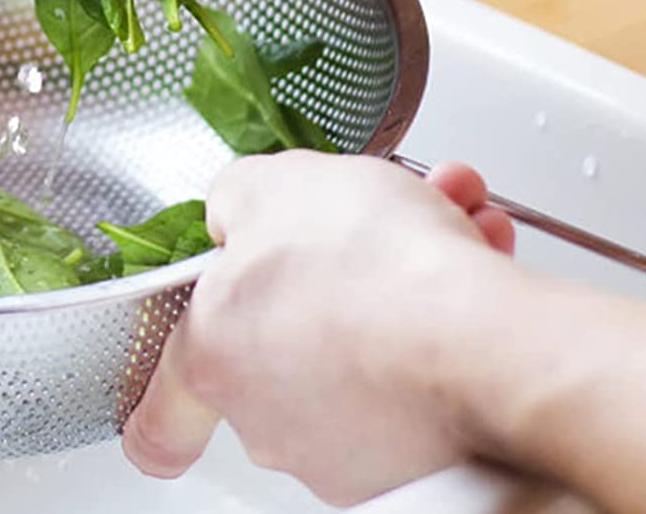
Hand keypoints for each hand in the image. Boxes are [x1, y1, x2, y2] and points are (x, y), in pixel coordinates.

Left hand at [123, 153, 516, 505]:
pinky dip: (447, 310)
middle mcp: (272, 420)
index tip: (164, 416)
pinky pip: (424, 368)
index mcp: (215, 357)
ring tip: (442, 213)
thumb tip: (236, 215)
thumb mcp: (274, 184)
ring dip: (397, 277)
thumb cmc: (371, 270)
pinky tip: (474, 249)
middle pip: (281, 342)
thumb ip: (236, 198)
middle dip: (326, 273)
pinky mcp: (422, 460)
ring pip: (362, 343)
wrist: (484, 343)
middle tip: (361, 225)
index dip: (162, 409)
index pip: (161, 417)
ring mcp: (348, 449)